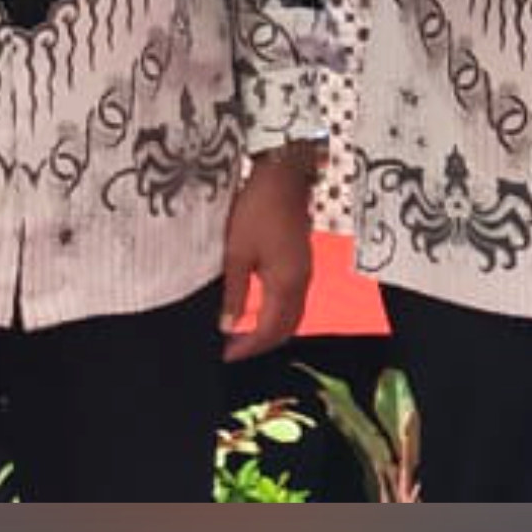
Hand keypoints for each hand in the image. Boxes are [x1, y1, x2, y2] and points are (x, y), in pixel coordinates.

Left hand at [219, 143, 319, 359]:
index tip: (226, 355)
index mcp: (285, 283)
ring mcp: (305, 270)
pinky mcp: (302, 259)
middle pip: (288, 327)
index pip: (270, 330)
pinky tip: (259, 307)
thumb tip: (228, 326)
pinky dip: (278, 311)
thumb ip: (235, 293)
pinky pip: (294, 298)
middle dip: (263, 343)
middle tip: (234, 349)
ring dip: (272, 328)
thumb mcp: (237, 253)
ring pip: (293, 313)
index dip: (249, 347)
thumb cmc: (257, 210)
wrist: (283, 175)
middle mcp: (301, 282)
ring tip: (244, 333)